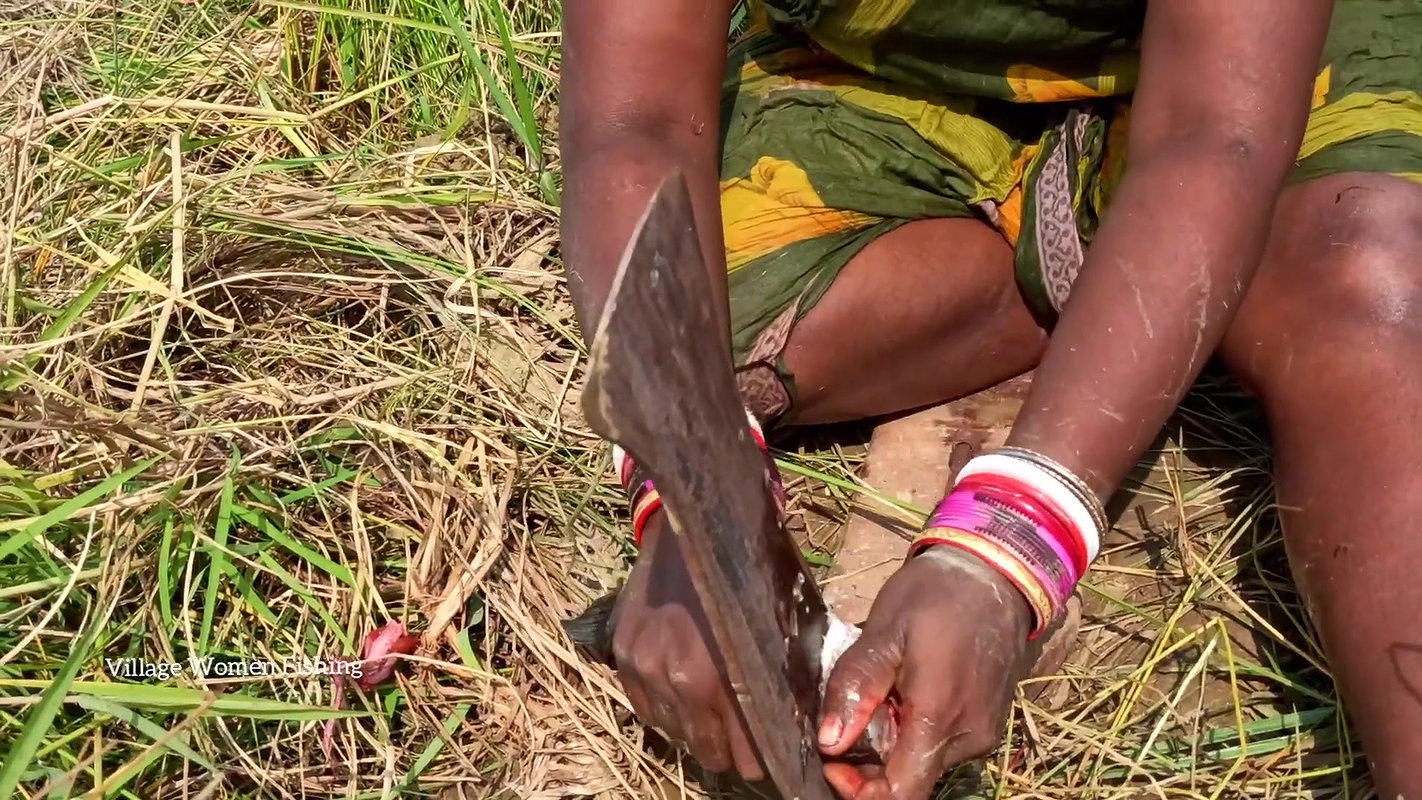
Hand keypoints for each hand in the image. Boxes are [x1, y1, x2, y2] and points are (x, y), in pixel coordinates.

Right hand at [608, 511, 764, 779]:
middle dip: (729, 747)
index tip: (769, 751)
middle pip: (708, 752)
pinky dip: (666, 708)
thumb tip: (802, 726)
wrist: (690, 526)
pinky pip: (647, 711)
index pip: (746, 755)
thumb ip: (782, 678)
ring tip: (712, 705)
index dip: (760, 757)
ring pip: (676, 735)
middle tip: (742, 732)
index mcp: (723, 676)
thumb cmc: (747, 571)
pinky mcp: (624, 657)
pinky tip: (683, 689)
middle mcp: (678, 681)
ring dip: (696, 728)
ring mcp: (645, 670)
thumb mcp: (778, 624)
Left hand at [817, 546, 1034, 799]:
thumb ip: (856, 686)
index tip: (833, 759)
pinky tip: (904, 695)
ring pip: (926, 763)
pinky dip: (916, 733)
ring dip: (894, 746)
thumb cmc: (935, 595)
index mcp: (940, 717)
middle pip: (911, 779)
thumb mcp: (884, 631)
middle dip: (871, 765)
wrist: (995, 573)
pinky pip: (944, 744)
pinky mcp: (988, 722)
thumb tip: (830, 742)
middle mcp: (969, 737)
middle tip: (846, 721)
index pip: (902, 792)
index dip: (861, 790)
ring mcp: (983, 732)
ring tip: (878, 698)